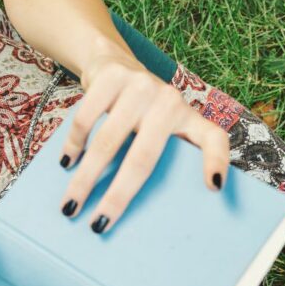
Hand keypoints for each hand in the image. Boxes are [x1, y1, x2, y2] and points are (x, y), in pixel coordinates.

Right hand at [58, 39, 229, 232]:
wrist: (114, 62)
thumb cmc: (144, 110)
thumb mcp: (168, 126)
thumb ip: (173, 155)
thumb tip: (165, 205)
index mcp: (190, 119)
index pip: (214, 140)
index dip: (216, 163)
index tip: (213, 188)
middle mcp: (170, 101)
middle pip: (142, 158)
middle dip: (118, 195)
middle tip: (99, 224)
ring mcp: (140, 86)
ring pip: (107, 142)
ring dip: (85, 178)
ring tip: (71, 205)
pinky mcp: (111, 77)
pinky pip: (87, 119)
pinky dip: (74, 145)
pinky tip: (67, 163)